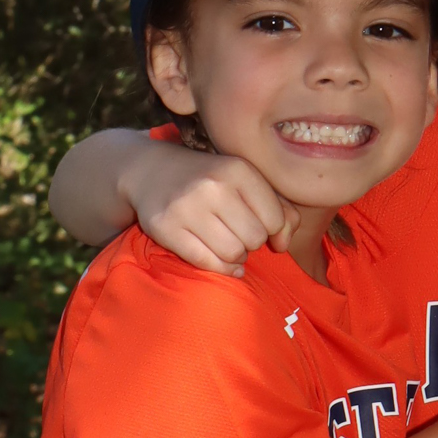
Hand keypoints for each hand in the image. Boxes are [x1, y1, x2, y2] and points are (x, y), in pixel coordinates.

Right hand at [125, 137, 295, 275]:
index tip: (258, 224)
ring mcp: (186, 207)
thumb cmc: (212, 181)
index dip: (272, 230)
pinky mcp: (165, 228)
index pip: (275, 220)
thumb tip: (283, 244)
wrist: (153, 171)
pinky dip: (219, 267)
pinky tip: (219, 259)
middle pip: (255, 239)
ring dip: (236, 257)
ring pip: (232, 253)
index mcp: (238, 169)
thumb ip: (282, 211)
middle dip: (252, 243)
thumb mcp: (248, 182)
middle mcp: (212, 186)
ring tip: (228, 245)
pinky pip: (206, 262)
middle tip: (239, 234)